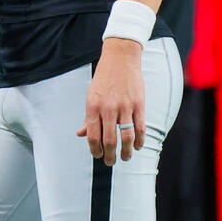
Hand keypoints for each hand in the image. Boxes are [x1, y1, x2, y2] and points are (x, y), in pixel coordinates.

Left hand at [77, 38, 144, 165]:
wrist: (120, 58)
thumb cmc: (103, 79)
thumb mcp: (91, 96)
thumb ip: (88, 117)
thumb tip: (81, 134)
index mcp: (93, 106)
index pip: (93, 136)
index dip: (95, 150)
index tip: (98, 156)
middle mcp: (108, 108)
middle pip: (110, 140)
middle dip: (110, 156)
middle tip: (111, 162)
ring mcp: (125, 107)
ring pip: (126, 137)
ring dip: (126, 152)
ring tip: (125, 158)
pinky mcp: (139, 105)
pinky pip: (140, 128)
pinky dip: (139, 141)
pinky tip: (137, 146)